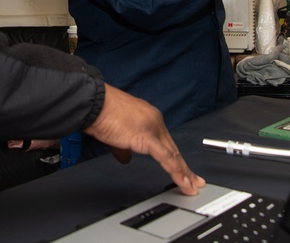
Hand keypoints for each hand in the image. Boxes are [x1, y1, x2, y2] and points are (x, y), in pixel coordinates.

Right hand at [84, 84, 204, 195]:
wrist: (94, 104)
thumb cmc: (101, 113)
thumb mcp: (116, 132)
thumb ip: (124, 147)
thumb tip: (126, 158)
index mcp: (149, 117)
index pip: (166, 141)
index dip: (174, 157)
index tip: (181, 168)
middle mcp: (155, 120)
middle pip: (173, 149)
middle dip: (184, 167)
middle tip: (195, 180)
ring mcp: (153, 128)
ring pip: (173, 154)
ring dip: (184, 172)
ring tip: (191, 186)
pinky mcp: (148, 137)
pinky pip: (166, 158)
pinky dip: (176, 171)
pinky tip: (183, 181)